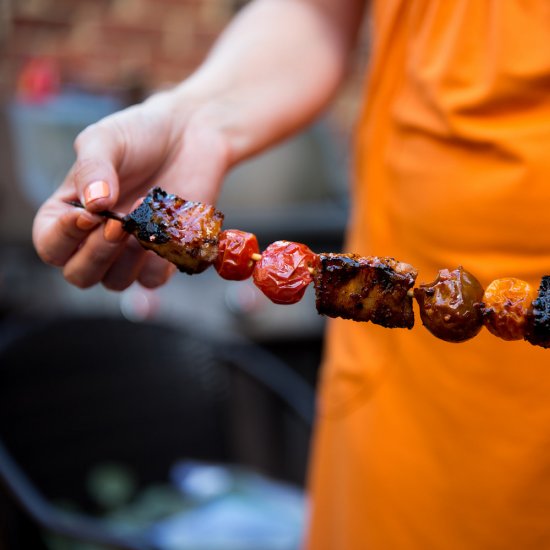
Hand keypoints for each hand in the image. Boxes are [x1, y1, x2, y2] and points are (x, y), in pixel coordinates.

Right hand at [32, 86, 230, 290]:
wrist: (189, 135)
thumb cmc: (140, 135)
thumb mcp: (106, 141)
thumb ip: (92, 169)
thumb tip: (94, 205)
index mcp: (68, 213)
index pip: (50, 245)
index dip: (63, 238)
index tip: (87, 216)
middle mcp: (94, 240)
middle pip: (80, 275)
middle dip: (96, 255)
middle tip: (117, 225)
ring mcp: (129, 252)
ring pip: (116, 282)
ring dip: (129, 257)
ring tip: (146, 218)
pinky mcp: (162, 257)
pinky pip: (153, 279)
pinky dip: (159, 260)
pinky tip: (167, 229)